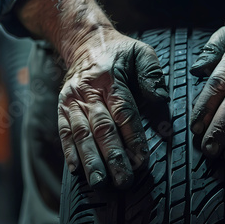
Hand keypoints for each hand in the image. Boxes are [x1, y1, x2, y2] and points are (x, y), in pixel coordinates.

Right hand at [58, 29, 168, 188]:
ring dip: (90, 160)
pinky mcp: (62, 106)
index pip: (123, 111)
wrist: (86, 41)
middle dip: (113, 156)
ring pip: (81, 133)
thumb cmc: (120, 52)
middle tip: (123, 180)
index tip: (142, 160)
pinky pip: (64, 132)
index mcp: (110, 77)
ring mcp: (72, 99)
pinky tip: (76, 170)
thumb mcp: (141, 54)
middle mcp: (88, 90)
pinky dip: (70, 152)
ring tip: (100, 182)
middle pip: (101, 127)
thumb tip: (163, 106)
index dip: (133, 137)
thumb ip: (153, 77)